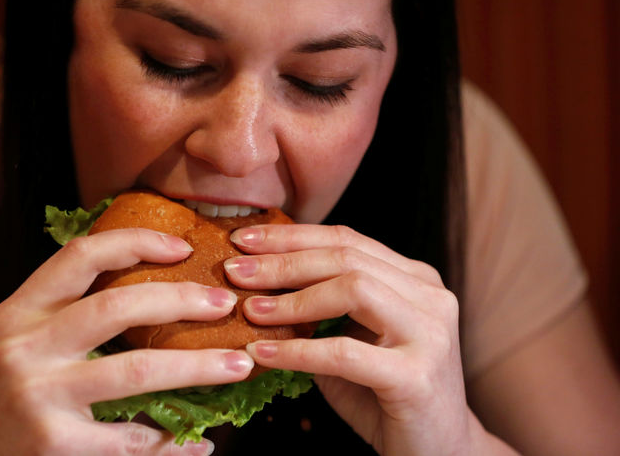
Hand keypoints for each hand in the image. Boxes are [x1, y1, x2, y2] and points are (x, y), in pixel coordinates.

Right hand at [0, 228, 252, 454]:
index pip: (80, 256)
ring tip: (238, 365)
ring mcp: (39, 398)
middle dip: (182, 300)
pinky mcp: (55, 445)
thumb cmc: (0, 392)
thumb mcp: (16, 337)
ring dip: (197, 367)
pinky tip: (199, 440)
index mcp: (18, 312)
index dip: (137, 242)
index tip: (184, 247)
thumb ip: (64, 310)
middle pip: (118, 306)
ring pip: (136, 370)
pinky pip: (131, 439)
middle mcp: (25, 348)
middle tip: (225, 304)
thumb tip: (152, 283)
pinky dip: (173, 440)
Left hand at [224, 224, 475, 455]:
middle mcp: (429, 295)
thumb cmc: (381, 393)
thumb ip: (319, 307)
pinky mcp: (418, 376)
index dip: (291, 236)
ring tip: (249, 310)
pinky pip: (345, 353)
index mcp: (414, 277)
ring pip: (353, 290)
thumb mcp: (350, 338)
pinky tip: (263, 352)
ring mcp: (429, 333)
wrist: (435, 451)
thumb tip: (253, 281)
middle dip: (283, 261)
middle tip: (235, 271)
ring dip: (292, 300)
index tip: (244, 238)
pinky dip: (298, 350)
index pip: (346, 239)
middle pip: (346, 258)